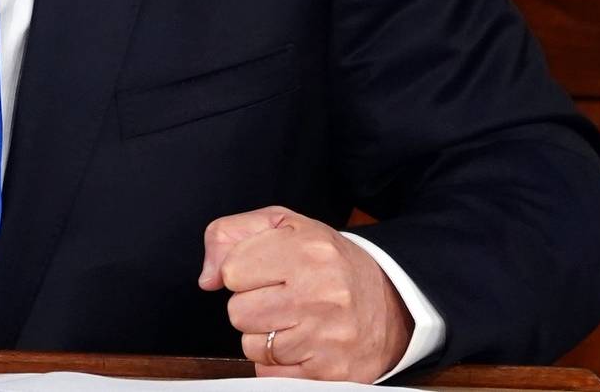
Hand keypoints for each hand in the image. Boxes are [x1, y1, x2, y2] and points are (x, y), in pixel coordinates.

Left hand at [197, 206, 413, 381]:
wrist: (392, 302)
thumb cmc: (328, 262)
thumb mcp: (284, 226)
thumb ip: (230, 235)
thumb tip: (207, 278)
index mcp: (308, 249)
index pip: (232, 270)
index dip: (240, 272)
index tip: (263, 272)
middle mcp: (321, 292)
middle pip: (238, 312)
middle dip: (250, 305)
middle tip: (278, 297)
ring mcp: (327, 336)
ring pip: (252, 346)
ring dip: (264, 335)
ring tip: (292, 319)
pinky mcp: (330, 373)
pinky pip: (270, 374)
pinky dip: (277, 363)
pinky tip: (299, 344)